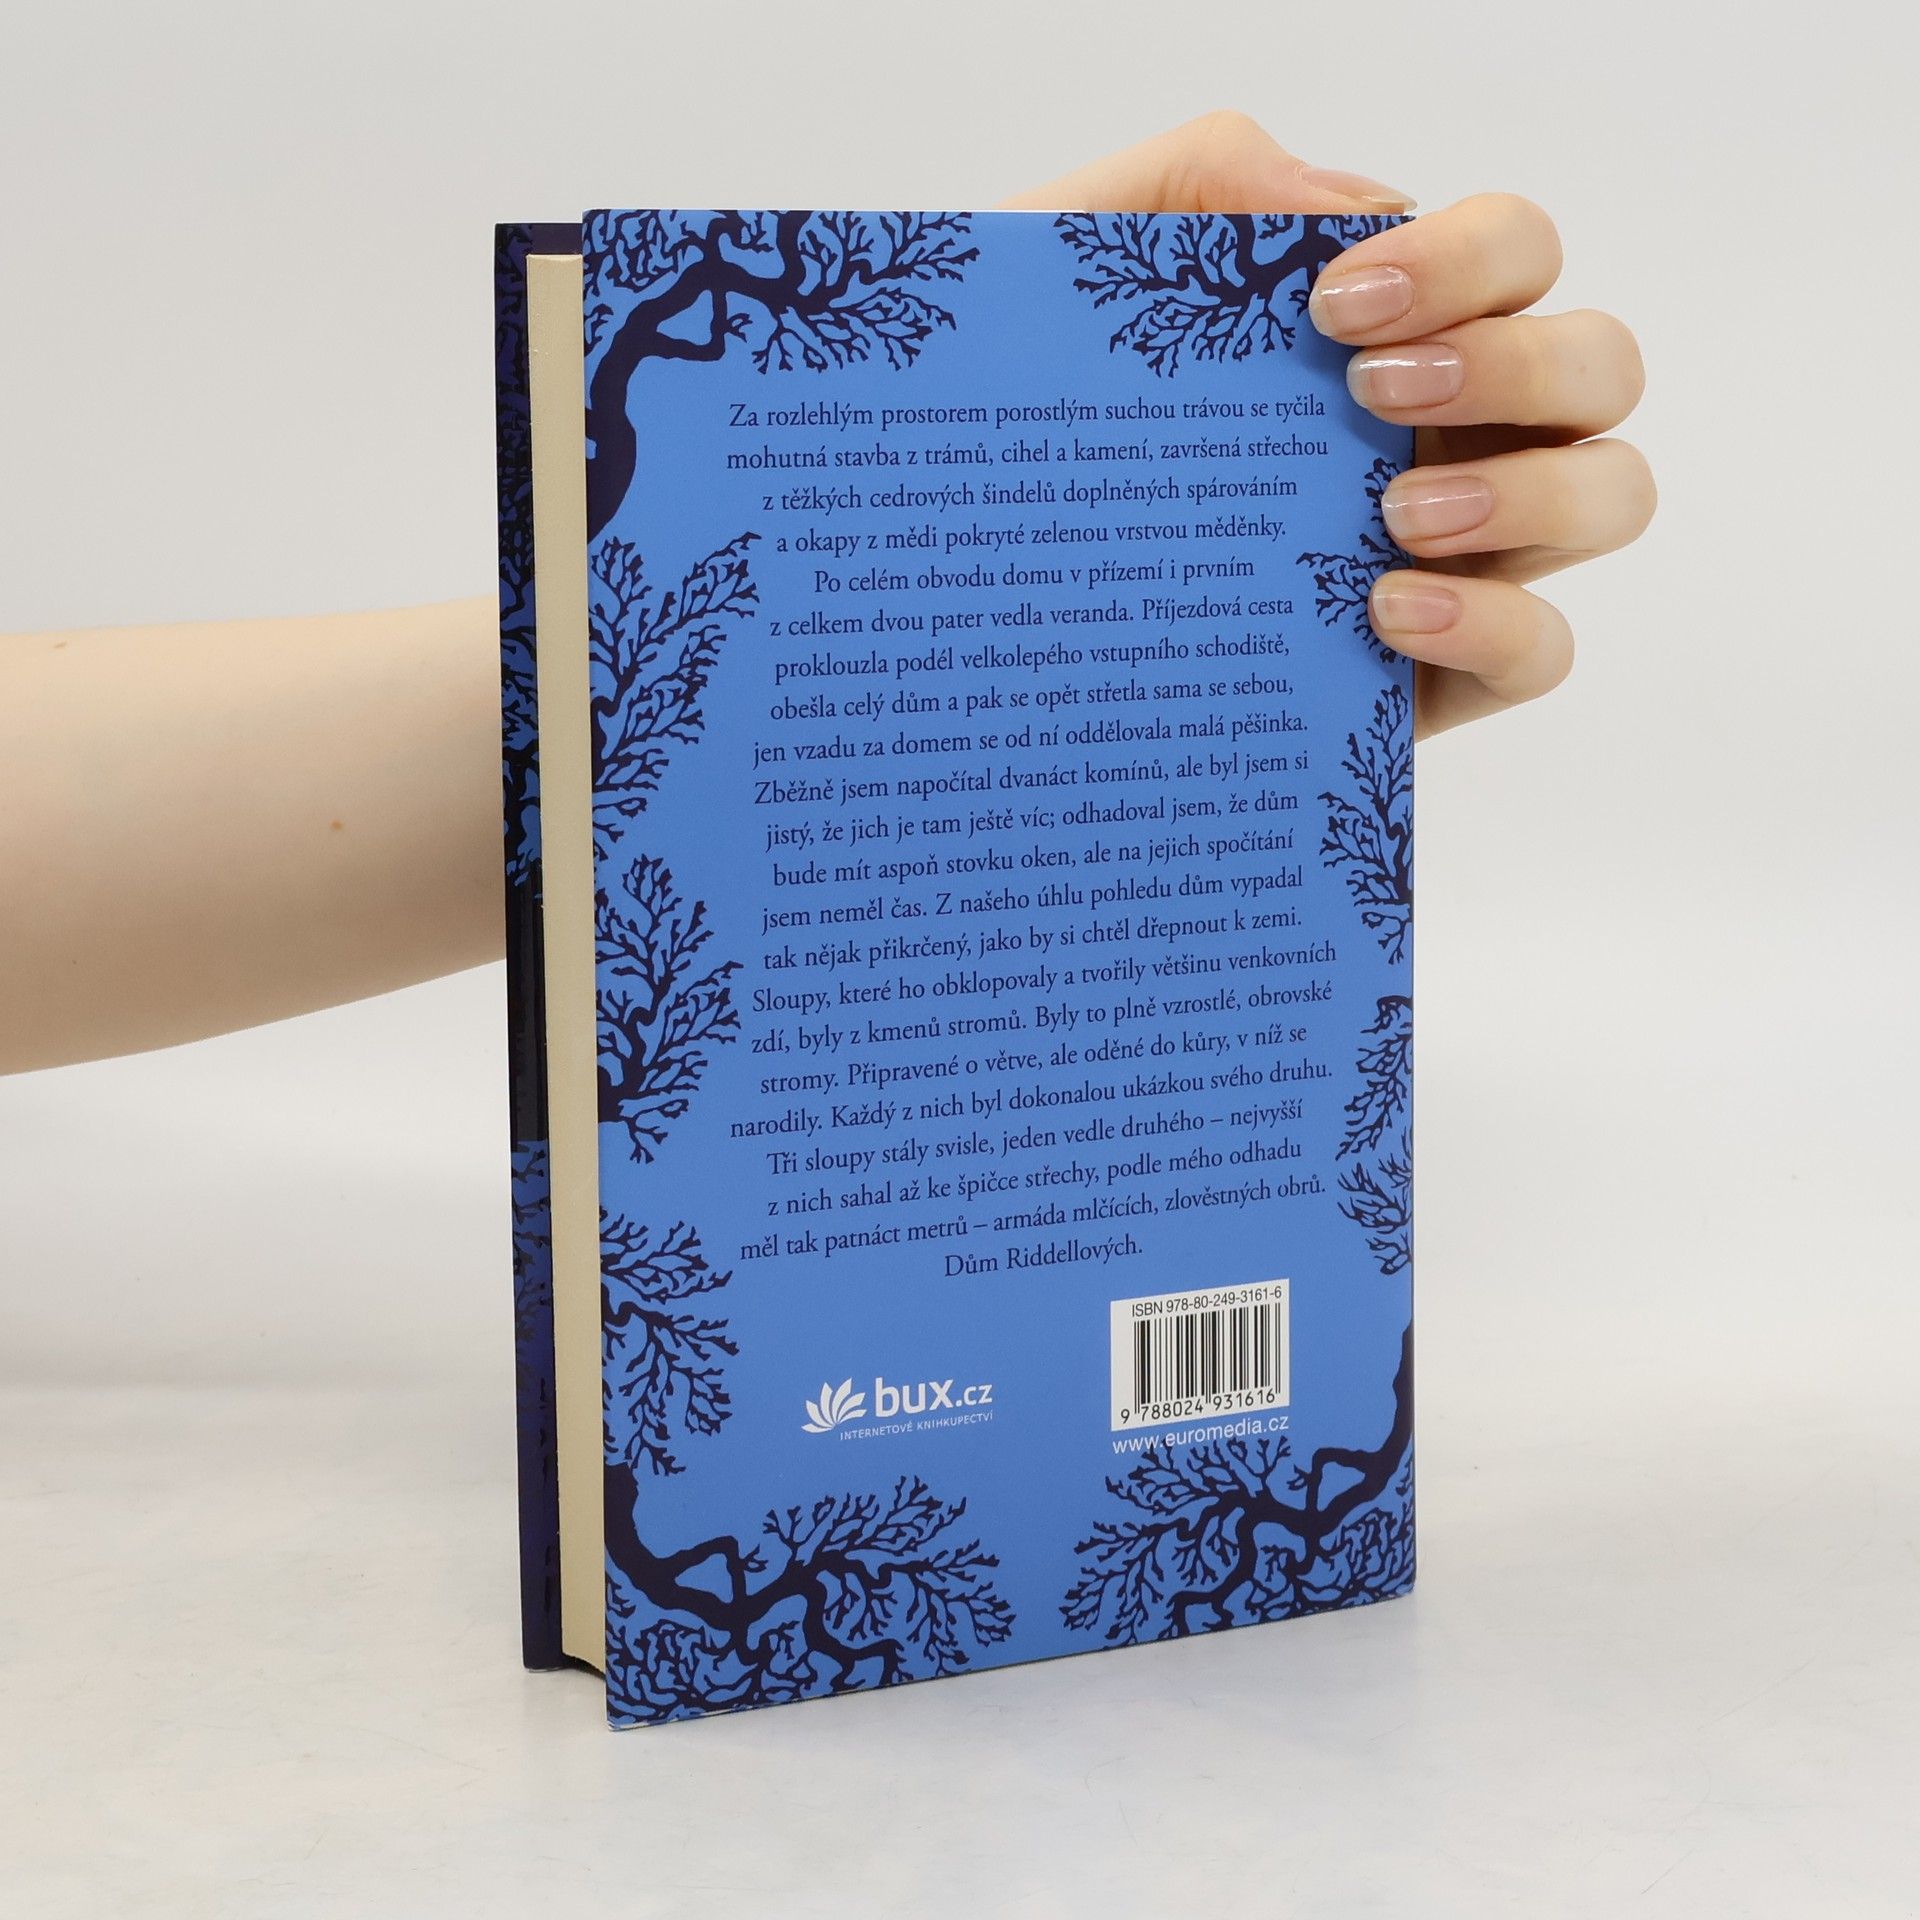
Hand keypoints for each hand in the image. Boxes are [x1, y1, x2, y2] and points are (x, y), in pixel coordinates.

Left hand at [1005, 113, 1652, 737]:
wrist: (989, 592)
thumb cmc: (1040, 423)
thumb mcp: (1072, 274)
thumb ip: (1196, 181)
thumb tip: (1346, 199)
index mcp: (1398, 331)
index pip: (1516, 253)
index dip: (1469, 259)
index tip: (1339, 305)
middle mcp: (1455, 431)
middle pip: (1600, 365)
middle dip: (1517, 366)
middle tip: (1372, 399)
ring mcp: (1461, 553)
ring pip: (1610, 493)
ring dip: (1532, 491)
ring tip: (1391, 522)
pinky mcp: (1436, 673)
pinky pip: (1545, 647)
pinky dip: (1498, 624)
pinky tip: (1387, 615)